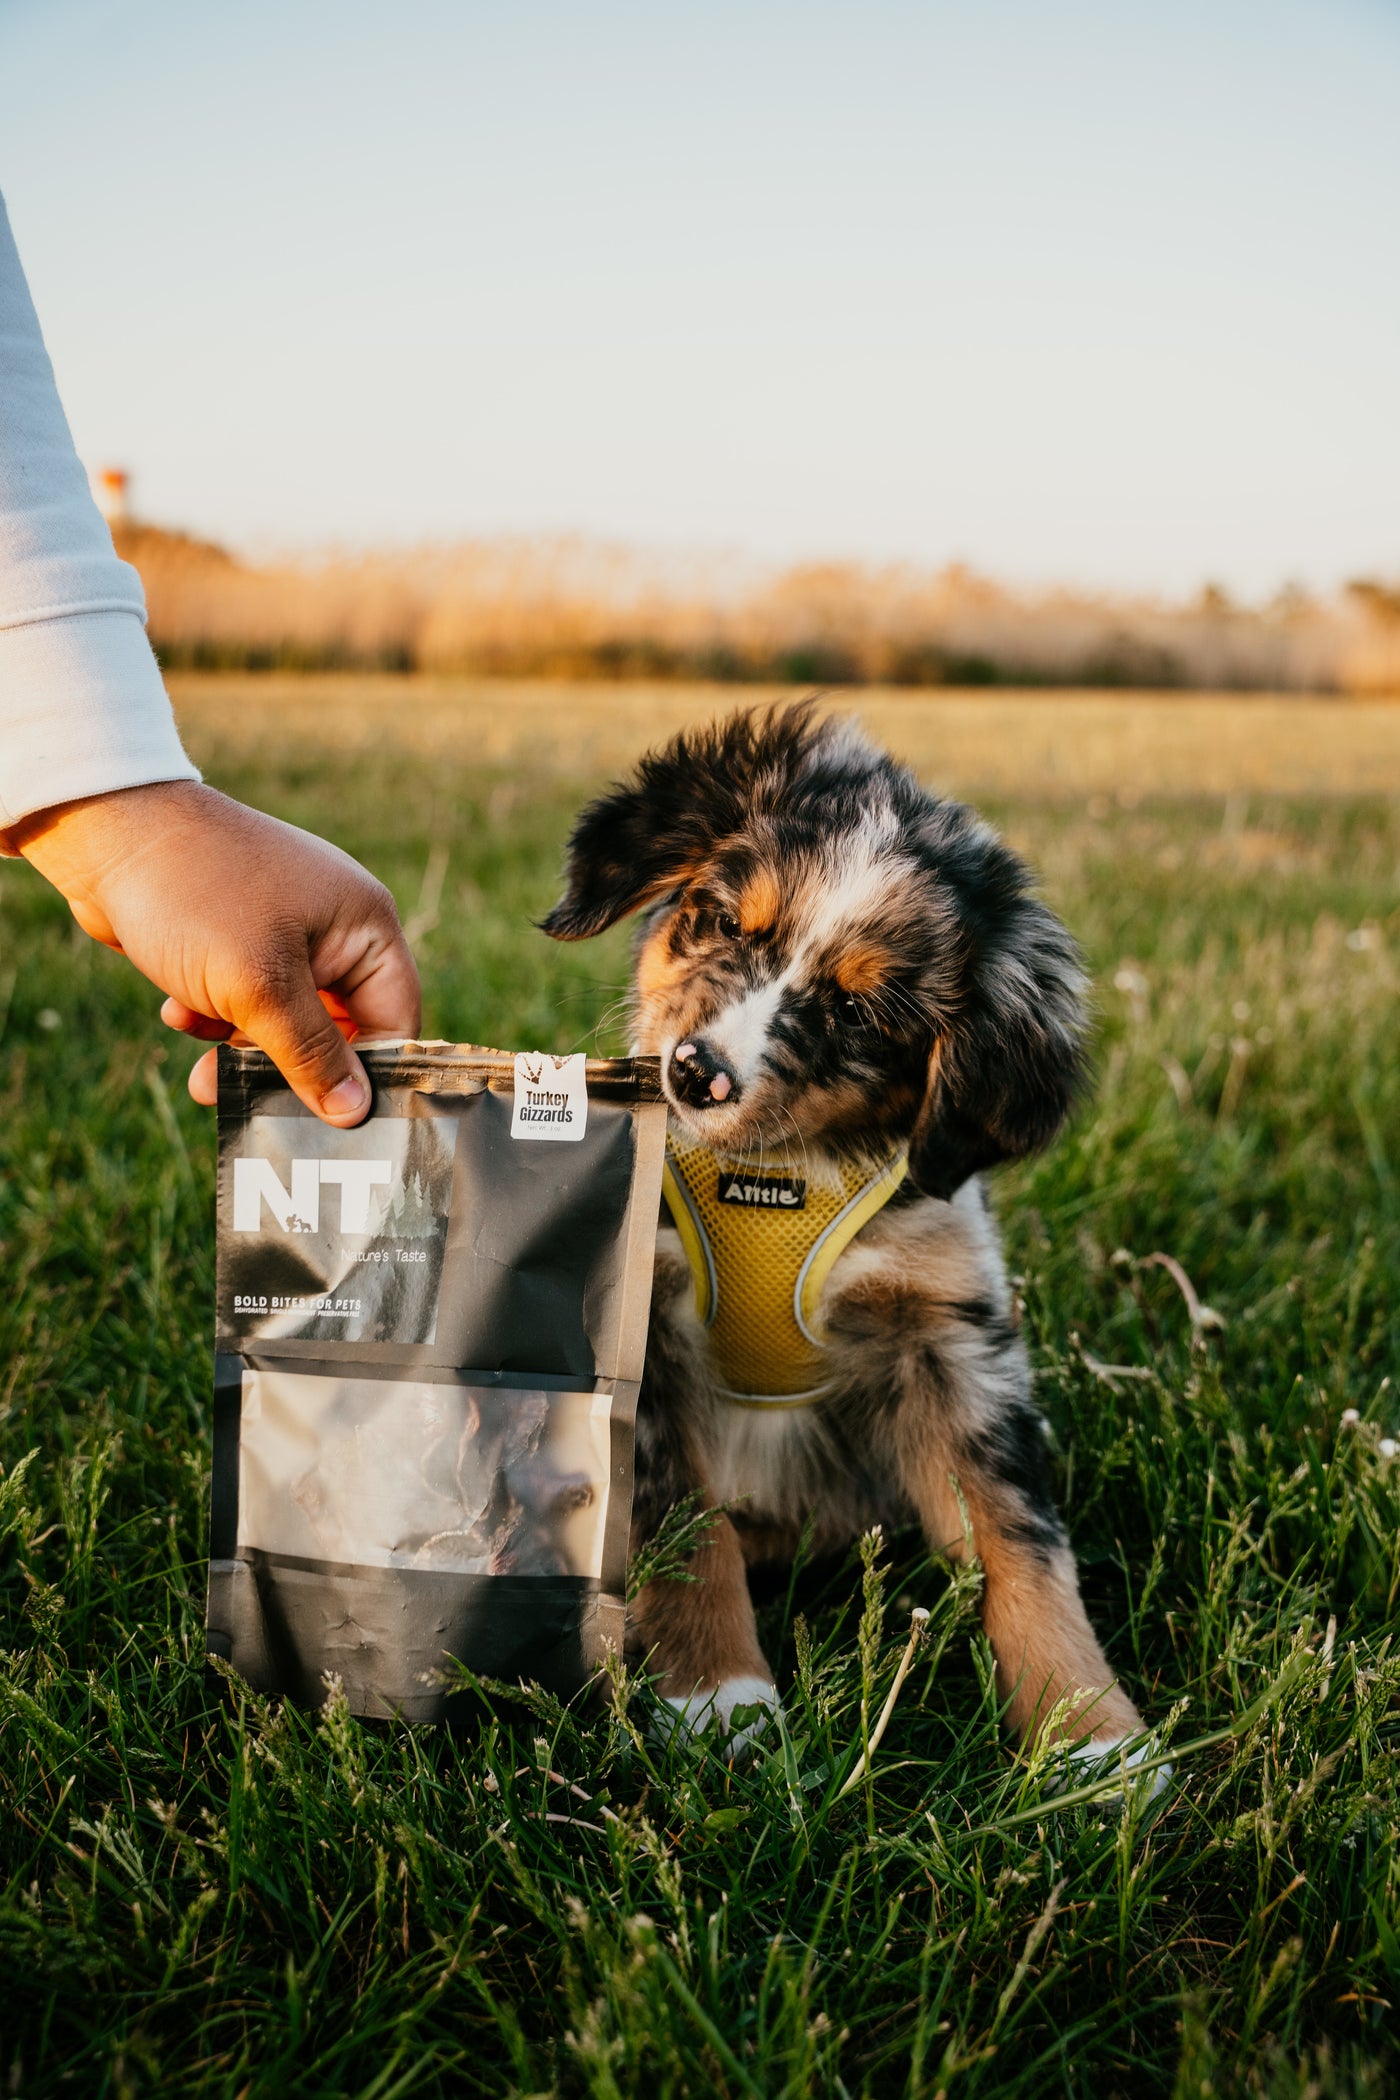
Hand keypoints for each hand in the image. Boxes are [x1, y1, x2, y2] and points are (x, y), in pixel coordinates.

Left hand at [8, 779, 419, 1124]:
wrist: (106, 833)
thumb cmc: (196, 897)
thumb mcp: (259, 988)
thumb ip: (311, 1053)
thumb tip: (354, 1112)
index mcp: (363, 925)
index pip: (396, 1018)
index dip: (371, 1074)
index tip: (335, 1124)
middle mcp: (334, 926)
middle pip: (339, 1028)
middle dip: (291, 1068)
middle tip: (255, 1106)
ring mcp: (284, 929)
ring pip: (285, 1021)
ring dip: (244, 1049)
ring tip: (203, 1074)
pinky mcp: (237, 937)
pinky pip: (245, 999)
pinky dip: (215, 1017)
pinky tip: (178, 1011)